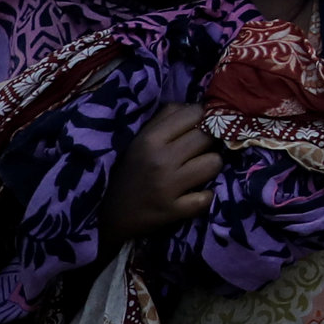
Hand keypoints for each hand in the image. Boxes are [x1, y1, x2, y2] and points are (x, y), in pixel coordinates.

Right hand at [100, 103, 221, 246]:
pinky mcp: (173, 211)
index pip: (194, 113)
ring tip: (198, 171)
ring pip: (214, 163)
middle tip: (199, 150)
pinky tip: (194, 194)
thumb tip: (197, 106)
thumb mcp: (140, 140)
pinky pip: (207, 197)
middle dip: (208, 141)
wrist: (109, 217)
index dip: (202, 117)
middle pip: (207, 136)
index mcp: (150, 139)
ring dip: (210, 167)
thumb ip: (166, 119)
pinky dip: (204, 197)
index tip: (198, 126)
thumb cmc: (129, 172)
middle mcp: (160, 160)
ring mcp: (168, 186)